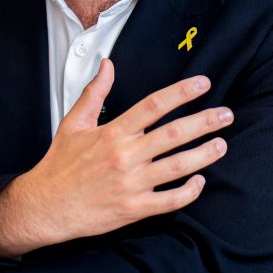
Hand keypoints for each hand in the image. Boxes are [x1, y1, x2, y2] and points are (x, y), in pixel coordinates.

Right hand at [0, 61, 232, 255]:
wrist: (45, 206)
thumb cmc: (60, 165)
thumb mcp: (74, 123)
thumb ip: (95, 93)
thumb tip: (107, 65)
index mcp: (112, 133)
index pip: (153, 106)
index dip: (181, 93)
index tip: (203, 84)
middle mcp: (124, 156)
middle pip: (173, 134)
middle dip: (204, 122)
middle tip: (227, 115)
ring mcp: (131, 183)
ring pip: (177, 166)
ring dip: (204, 155)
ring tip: (222, 145)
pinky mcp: (133, 208)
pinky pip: (169, 201)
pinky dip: (188, 192)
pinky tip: (200, 182)